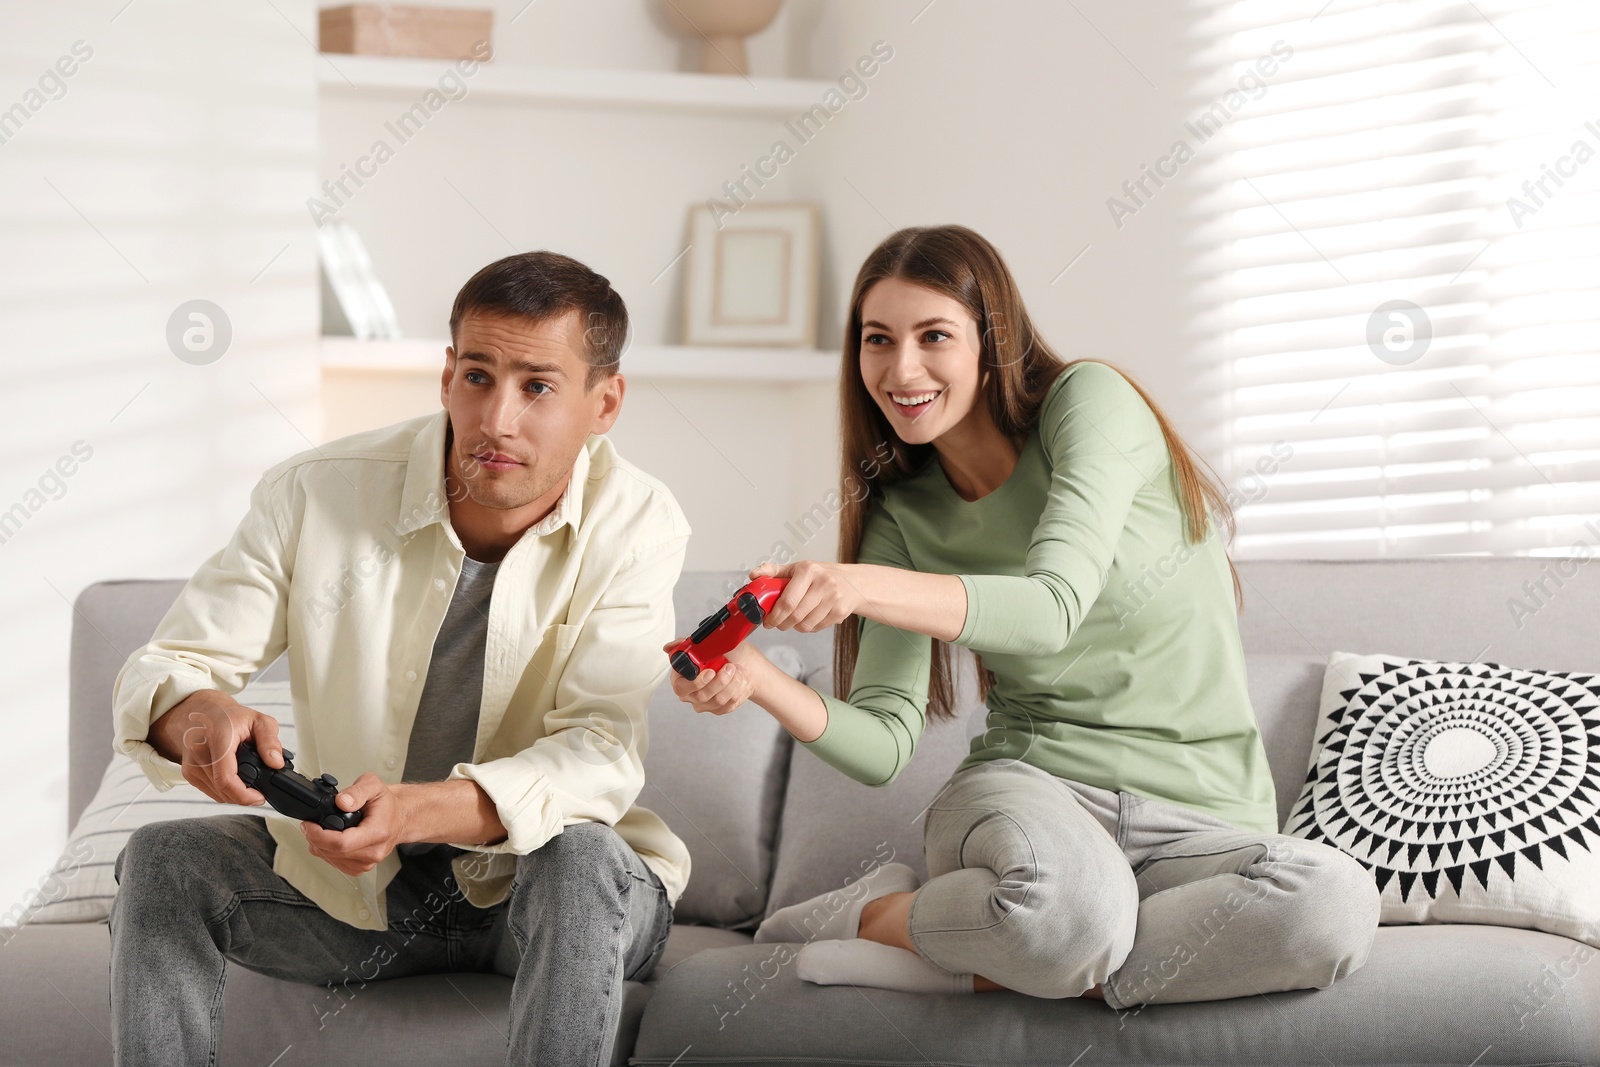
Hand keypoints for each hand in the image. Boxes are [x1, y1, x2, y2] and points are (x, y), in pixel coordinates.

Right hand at [157, 690, 286, 807]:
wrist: (204, 712)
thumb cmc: (231, 717)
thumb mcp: (260, 721)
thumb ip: (271, 741)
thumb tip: (276, 763)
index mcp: (218, 738)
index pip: (226, 778)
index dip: (244, 795)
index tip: (260, 797)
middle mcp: (199, 752)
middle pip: (223, 790)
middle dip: (245, 795)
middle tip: (259, 789)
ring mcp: (191, 764)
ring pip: (217, 794)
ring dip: (235, 793)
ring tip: (248, 779)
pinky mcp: (189, 772)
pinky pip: (211, 791)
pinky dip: (225, 790)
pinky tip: (234, 778)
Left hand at [299, 773, 407, 874]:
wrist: (400, 817)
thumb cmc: (387, 804)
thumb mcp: (373, 785)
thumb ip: (357, 791)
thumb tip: (342, 802)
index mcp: (378, 832)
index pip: (342, 843)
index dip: (319, 836)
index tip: (308, 826)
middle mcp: (374, 852)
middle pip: (333, 853)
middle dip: (316, 838)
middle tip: (311, 825)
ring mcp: (368, 862)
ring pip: (331, 860)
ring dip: (320, 846)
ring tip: (323, 830)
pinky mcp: (362, 867)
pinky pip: (336, 864)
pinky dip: (328, 852)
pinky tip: (332, 840)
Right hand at [661, 639, 764, 715]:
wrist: (746, 663)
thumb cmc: (726, 654)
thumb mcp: (708, 643)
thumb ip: (686, 645)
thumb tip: (669, 647)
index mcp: (682, 678)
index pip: (681, 687)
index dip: (696, 682)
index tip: (710, 671)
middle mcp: (691, 693)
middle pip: (701, 696)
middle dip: (719, 681)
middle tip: (729, 667)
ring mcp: (705, 703)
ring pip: (717, 700)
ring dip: (731, 683)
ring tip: (736, 670)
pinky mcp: (719, 709)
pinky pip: (728, 704)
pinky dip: (737, 689)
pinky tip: (739, 679)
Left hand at [752, 560, 863, 632]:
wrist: (853, 582)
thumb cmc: (821, 575)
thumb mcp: (798, 568)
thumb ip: (774, 571)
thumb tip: (753, 575)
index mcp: (809, 570)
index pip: (787, 600)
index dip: (775, 615)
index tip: (767, 620)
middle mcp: (823, 583)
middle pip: (795, 616)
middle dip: (782, 624)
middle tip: (776, 623)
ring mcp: (834, 599)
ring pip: (805, 625)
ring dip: (795, 626)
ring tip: (793, 619)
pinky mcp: (840, 612)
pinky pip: (816, 628)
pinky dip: (809, 627)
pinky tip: (809, 617)